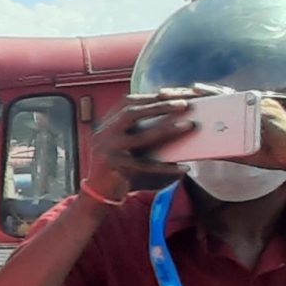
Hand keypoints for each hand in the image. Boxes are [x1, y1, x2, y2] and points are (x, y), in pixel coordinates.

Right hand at [84, 89, 198, 200]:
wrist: (97, 192)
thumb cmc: (115, 166)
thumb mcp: (119, 142)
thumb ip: (133, 128)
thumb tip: (167, 114)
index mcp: (105, 125)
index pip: (127, 102)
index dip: (150, 96)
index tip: (172, 93)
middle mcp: (103, 134)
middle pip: (131, 113)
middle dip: (159, 106)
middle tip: (184, 104)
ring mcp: (107, 151)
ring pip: (140, 137)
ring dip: (166, 129)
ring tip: (188, 125)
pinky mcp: (115, 168)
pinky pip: (146, 166)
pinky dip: (166, 167)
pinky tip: (183, 167)